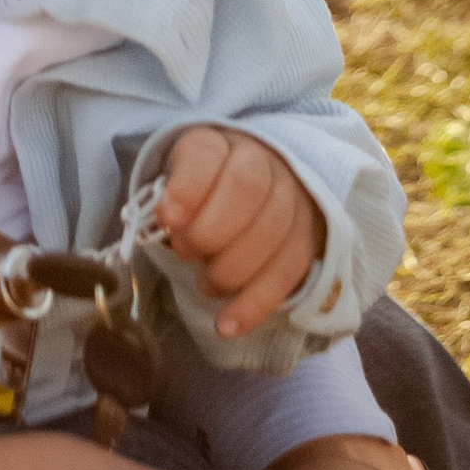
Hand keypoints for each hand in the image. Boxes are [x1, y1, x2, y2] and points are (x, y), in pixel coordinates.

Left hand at [153, 128, 322, 339]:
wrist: (249, 192)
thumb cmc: (200, 194)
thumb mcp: (175, 185)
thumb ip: (169, 202)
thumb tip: (162, 226)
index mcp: (219, 143)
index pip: (207, 154)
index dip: (187, 187)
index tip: (166, 218)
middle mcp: (263, 163)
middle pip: (246, 189)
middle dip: (210, 230)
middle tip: (185, 253)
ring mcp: (291, 199)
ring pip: (272, 231)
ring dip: (232, 269)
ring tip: (205, 286)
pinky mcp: (307, 239)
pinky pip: (289, 272)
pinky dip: (256, 305)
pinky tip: (228, 326)